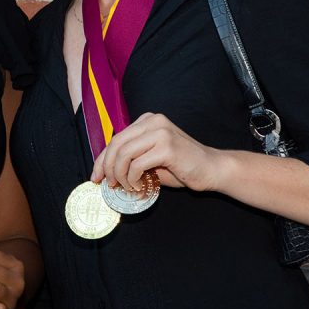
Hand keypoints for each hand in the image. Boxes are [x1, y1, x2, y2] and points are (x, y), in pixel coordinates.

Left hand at [91, 112, 230, 193]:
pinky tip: (140, 186)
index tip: (96, 176)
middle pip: (116, 144)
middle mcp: (153, 121)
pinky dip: (133, 179)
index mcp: (147, 121)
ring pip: (124, 154)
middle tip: (107, 184)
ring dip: (120, 175)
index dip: (102, 159)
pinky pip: (137, 164)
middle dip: (106, 167)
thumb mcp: (151, 159)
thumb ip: (131, 159)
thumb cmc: (181, 166)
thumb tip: (106, 172)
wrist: (212, 168)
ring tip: (126, 187)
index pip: (116, 138)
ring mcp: (160, 132)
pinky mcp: (167, 147)